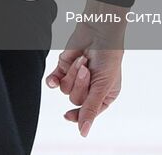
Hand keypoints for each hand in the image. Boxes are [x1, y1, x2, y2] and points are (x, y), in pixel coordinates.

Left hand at [45, 0, 126, 136]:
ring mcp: (77, 78)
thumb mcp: (103, 85)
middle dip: (80, 84)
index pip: (89, 113)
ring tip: (82, 60)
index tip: (68, 116)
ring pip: (66, 90)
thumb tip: (83, 132)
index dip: (79, 116)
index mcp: (105, 95)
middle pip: (76, 100)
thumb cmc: (108, 56)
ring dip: (73, 74)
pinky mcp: (65, 68)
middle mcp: (91, 88)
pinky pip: (55, 81)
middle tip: (86, 69)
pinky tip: (53, 79)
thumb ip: (90, 109)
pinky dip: (54, 79)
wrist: (98, 29)